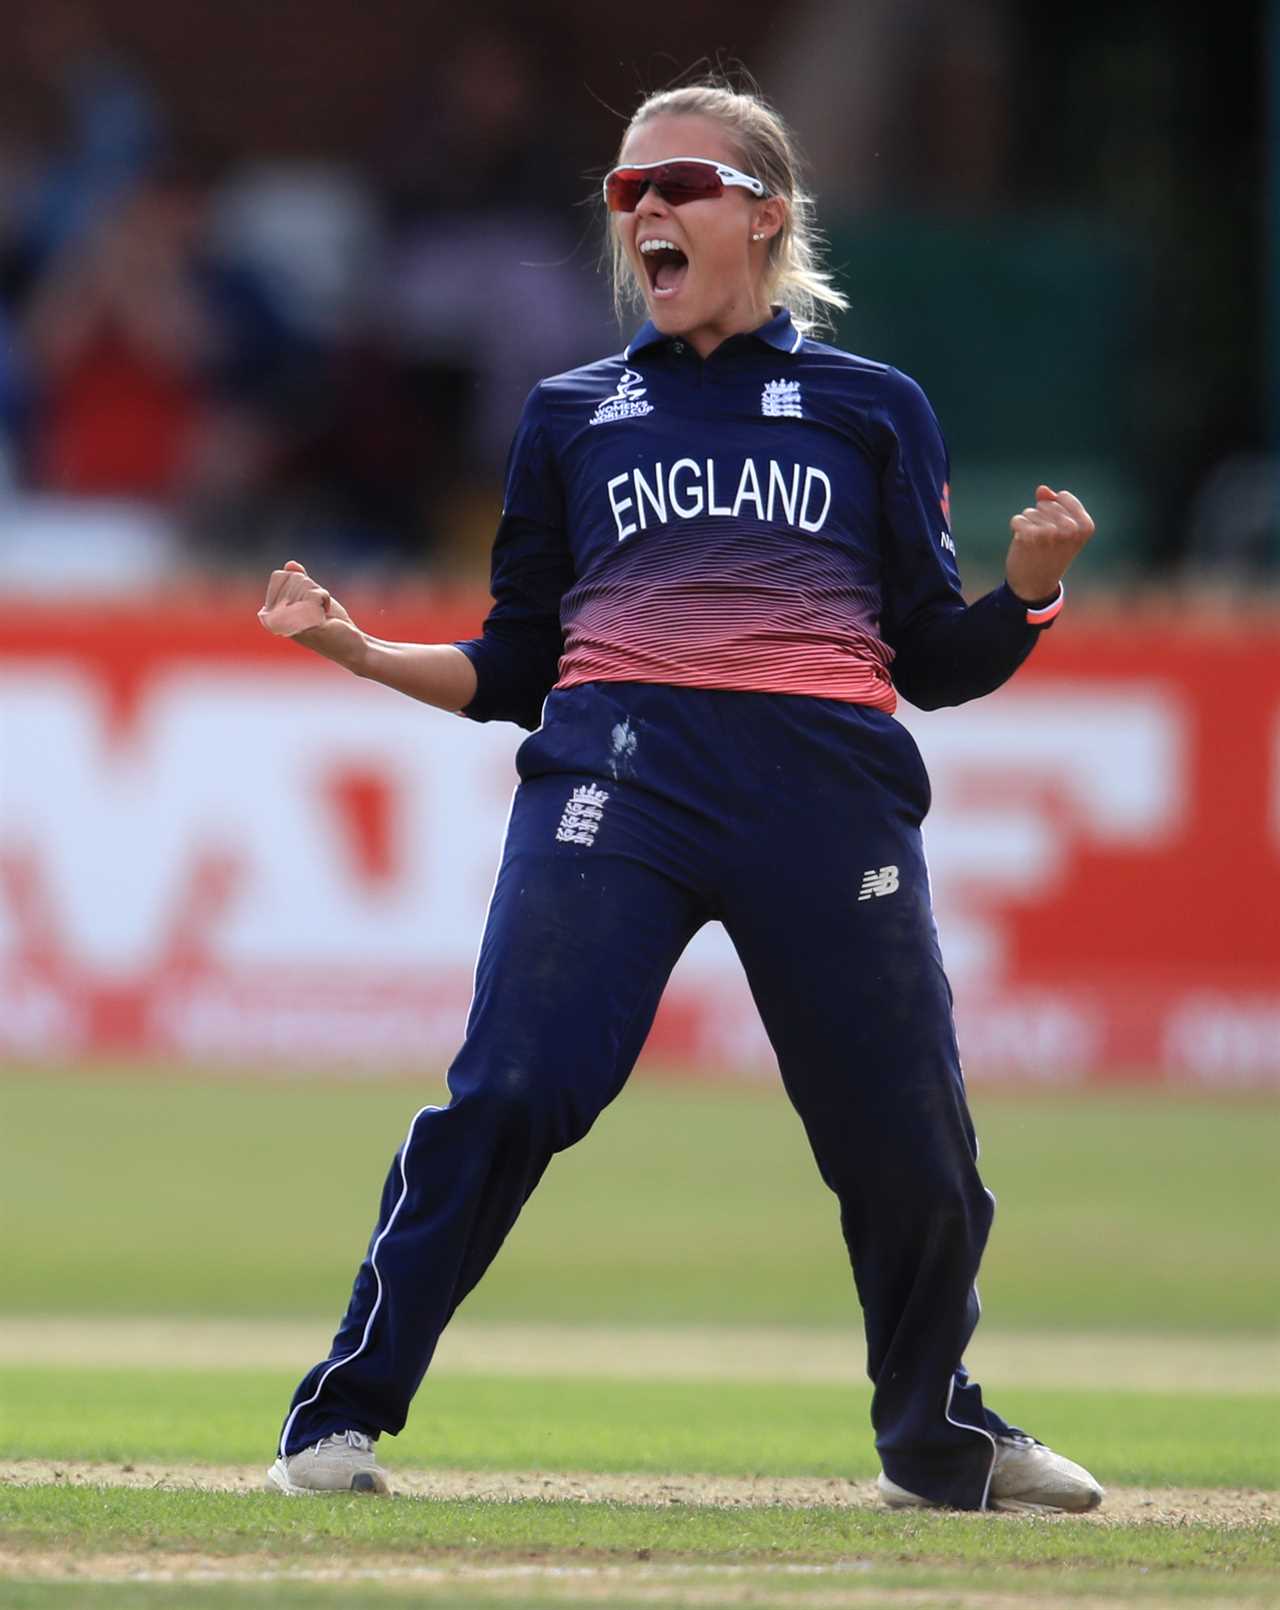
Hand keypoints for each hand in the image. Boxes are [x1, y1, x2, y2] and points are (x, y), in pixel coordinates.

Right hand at [258, 560, 352, 638]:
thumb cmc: (329, 622)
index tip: (307, 602)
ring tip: (321, 614)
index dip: (299, 583)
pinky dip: (324, 599)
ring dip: (318, 595)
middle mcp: (273, 620)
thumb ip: (298, 580)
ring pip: (303, 584)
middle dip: (311, 589)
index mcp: (269, 614)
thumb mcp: (310, 596)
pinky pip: (314, 594)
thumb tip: (290, 564)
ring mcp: (286, 622)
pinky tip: (326, 616)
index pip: (279, 577)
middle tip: (317, 610)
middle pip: (293, 579)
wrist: (350, 645)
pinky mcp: (303, 623)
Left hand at [1005, 486, 1094, 602]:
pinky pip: (1018, 519)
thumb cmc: (1050, 554)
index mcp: (1085, 526)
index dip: (1054, 512)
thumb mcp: (1060, 529)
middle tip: (1045, 542)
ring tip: (1035, 545)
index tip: (1058, 532)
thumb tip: (1042, 489)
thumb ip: (1054, 504)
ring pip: (1031, 512)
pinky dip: (1017, 529)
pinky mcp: (1030, 536)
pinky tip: (1024, 544)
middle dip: (1040, 518)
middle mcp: (1071, 528)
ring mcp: (1051, 532)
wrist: (1035, 585)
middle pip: (1046, 504)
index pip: (1063, 497)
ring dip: (1028, 526)